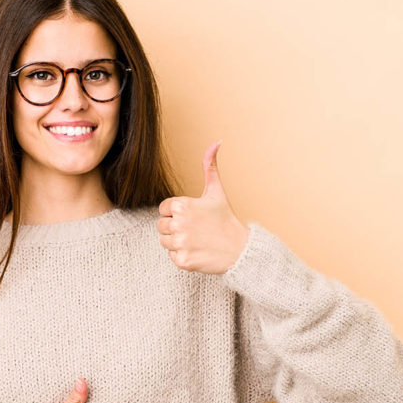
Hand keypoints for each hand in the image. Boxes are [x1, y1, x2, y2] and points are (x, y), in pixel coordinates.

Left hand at [157, 140, 249, 274]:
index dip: (176, 213)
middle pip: (161, 226)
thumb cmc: (226, 219)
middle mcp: (179, 223)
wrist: (241, 250)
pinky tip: (198, 251)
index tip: (192, 216)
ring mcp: (180, 243)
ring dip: (178, 242)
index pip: (163, 210)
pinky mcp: (182, 260)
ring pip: (165, 242)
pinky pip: (172, 256)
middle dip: (175, 228)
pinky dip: (183, 256)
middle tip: (195, 230)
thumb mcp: (216, 191)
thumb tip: (216, 141)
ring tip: (196, 240)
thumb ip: (210, 166)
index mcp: (182, 205)